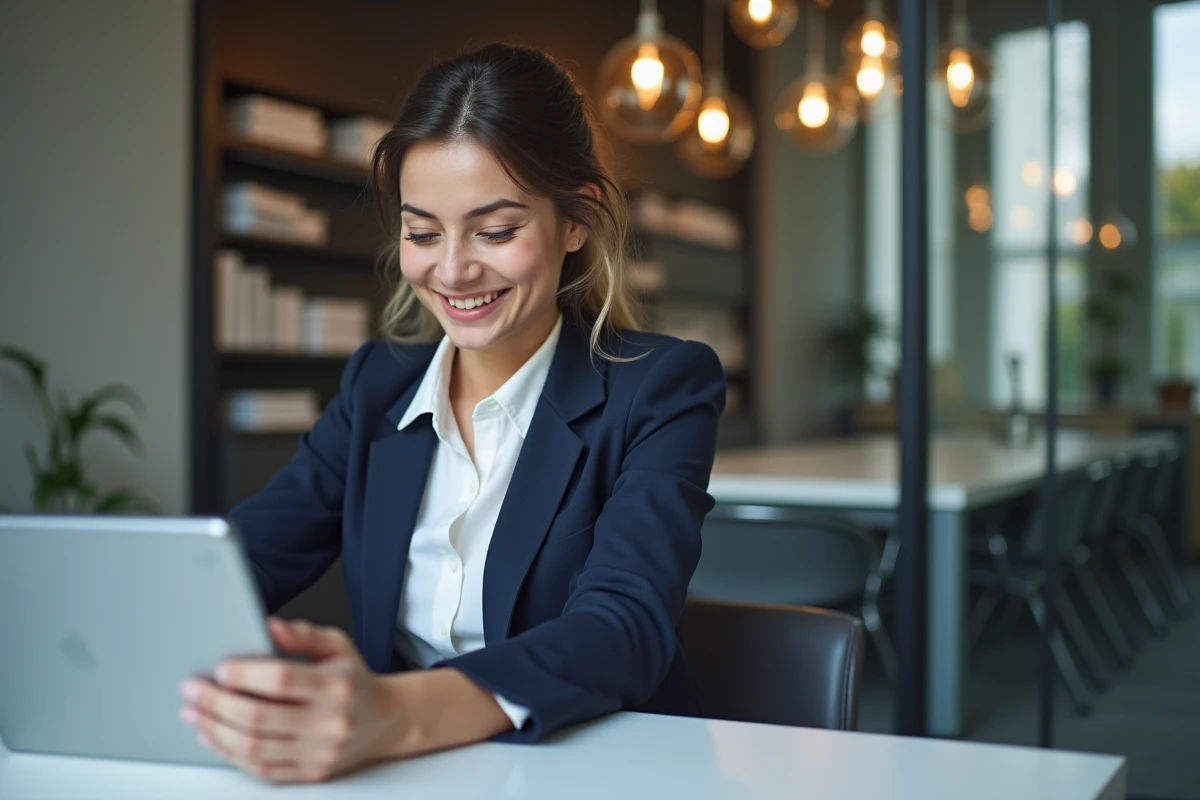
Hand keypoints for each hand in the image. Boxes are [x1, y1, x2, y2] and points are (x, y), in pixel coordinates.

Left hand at [179, 617, 402, 783]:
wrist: (388, 720)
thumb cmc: (355, 679)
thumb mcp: (338, 645)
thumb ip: (303, 635)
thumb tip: (268, 627)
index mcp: (335, 685)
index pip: (281, 679)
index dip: (245, 674)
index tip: (220, 669)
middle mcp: (328, 721)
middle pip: (259, 716)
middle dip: (216, 703)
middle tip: (192, 691)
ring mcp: (319, 751)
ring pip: (255, 747)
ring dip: (216, 730)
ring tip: (194, 714)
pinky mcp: (312, 772)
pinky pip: (262, 769)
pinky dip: (231, 754)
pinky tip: (214, 737)